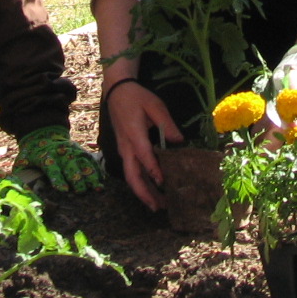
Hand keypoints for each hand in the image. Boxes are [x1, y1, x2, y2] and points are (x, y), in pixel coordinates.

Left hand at [15, 126, 103, 193]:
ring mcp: (71, 150)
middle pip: (70, 165)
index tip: (63, 189)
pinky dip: (96, 170)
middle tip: (81, 191)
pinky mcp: (79, 150)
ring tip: (97, 188)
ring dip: (90, 175)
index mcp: (45, 156)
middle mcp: (60, 152)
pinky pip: (89, 160)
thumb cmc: (32, 154)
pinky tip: (101, 181)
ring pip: (82, 162)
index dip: (57, 178)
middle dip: (76, 178)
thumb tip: (14, 187)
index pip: (52, 167)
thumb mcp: (22, 161)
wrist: (44, 134)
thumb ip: (19, 174)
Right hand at [104, 79, 180, 210]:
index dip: (153, 170)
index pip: (143, 155)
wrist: (116, 91)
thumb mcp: (155, 105)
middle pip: (132, 175)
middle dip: (145, 192)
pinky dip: (140, 183)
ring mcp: (123, 150)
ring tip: (157, 205)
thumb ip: (167, 123)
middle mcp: (126, 146)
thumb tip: (179, 141)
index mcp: (134, 133)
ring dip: (143, 192)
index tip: (163, 183)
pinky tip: (151, 190)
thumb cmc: (136, 97)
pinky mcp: (124, 150)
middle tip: (159, 207)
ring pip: (130, 176)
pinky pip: (130, 171)